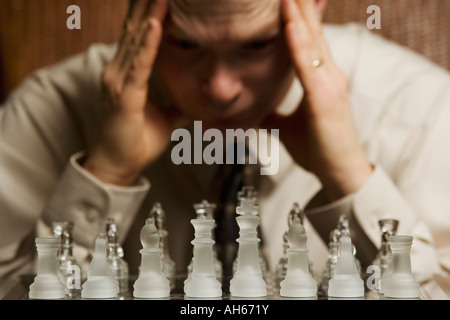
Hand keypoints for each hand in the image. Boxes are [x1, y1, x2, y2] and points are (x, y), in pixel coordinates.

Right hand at [85, 0, 186, 185]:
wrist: (119, 165)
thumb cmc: (136, 141)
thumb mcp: (165, 117)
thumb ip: (176, 103)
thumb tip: (194, 98)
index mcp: (126, 73)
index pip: (139, 34)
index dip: (151, 12)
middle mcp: (118, 70)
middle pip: (134, 28)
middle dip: (149, 4)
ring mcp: (118, 81)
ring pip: (135, 39)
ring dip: (150, 13)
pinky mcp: (124, 95)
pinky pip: (139, 65)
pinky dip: (148, 44)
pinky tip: (156, 25)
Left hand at [262, 0, 372, 200]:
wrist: (340, 174)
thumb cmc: (318, 148)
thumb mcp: (287, 126)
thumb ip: (274, 112)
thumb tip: (254, 108)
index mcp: (322, 79)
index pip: (308, 40)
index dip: (297, 15)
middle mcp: (330, 76)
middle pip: (312, 32)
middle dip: (298, 5)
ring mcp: (331, 85)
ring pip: (311, 41)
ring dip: (297, 13)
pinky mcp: (326, 100)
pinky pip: (309, 66)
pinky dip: (298, 43)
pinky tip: (288, 24)